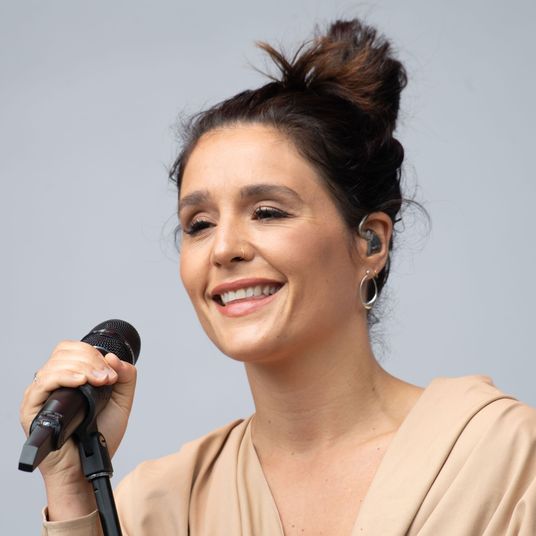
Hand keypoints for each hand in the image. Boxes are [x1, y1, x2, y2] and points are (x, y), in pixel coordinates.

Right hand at [19, 340, 136, 518]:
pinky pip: (42, 384)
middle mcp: (53, 383)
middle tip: (107, 378)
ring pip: (54, 365)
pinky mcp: (32, 410)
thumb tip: (113, 357)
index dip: (93, 353)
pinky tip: (79, 383)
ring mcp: (41, 396)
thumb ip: (126, 377)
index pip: (73, 349)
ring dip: (82, 368)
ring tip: (98, 382)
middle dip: (91, 360)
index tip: (111, 372)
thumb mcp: (122, 401)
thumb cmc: (100, 436)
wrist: (90, 465)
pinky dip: (63, 378)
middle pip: (64, 353)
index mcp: (70, 377)